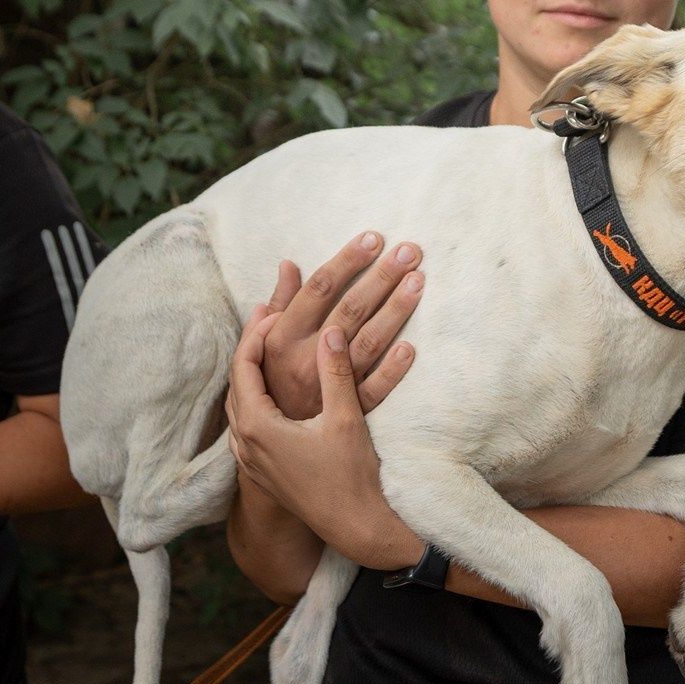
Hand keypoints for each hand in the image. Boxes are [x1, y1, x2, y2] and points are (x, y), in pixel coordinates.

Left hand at [226, 311, 422, 571]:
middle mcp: (245, 444)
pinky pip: (247, 422)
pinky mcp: (262, 470)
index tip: (275, 308)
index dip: (257, 332)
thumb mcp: (346, 418)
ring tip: (266, 346)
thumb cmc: (351, 476)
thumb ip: (336, 372)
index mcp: (258, 427)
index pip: (244, 365)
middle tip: (266, 316)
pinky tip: (272, 389)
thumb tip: (331, 331)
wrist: (355, 529)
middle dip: (251, 347)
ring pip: (240, 404)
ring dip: (251, 372)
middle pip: (237, 382)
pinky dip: (256, 396)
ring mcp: (250, 460)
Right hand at [261, 232, 423, 418]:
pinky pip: (375, 390)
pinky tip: (412, 347)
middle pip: (350, 309)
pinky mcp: (350, 413)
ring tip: (418, 282)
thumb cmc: (273, 384)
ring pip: (368, 343)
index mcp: (283, 338)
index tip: (373, 238)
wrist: (275, 445)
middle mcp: (307, 359)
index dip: (347, 261)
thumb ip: (280, 305)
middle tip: (409, 251)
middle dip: (381, 277)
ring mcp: (330, 387)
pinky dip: (393, 370)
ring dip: (395, 311)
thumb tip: (288, 265)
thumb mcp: (266, 343)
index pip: (319, 289)